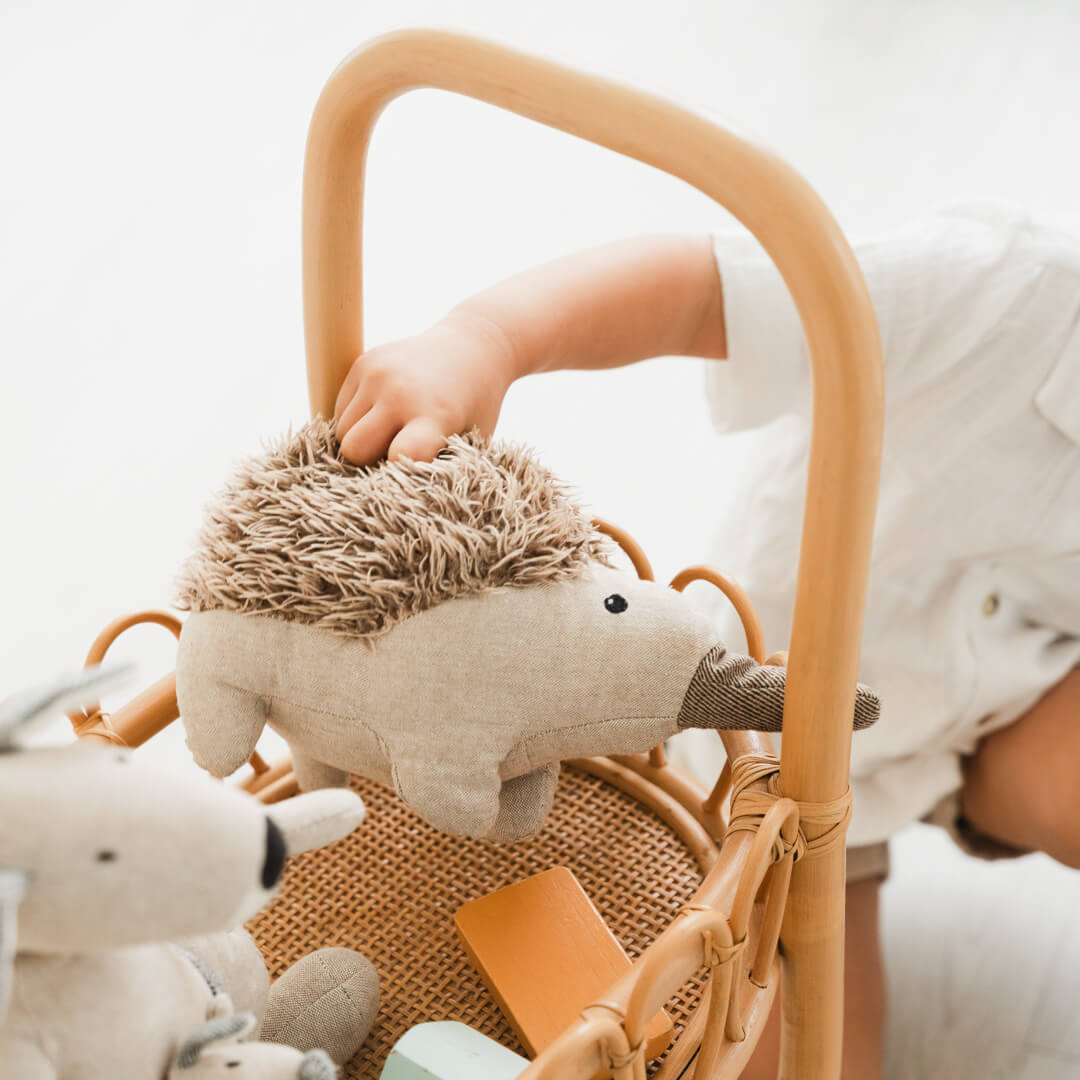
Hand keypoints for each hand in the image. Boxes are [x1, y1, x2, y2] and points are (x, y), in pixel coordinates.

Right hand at [333, 312, 516, 464]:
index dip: (396, 476)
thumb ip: (440, 469)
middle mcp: (400, 392)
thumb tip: (401, 502)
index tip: (402, 482)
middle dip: (366, 462)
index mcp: (435, 415)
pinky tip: (382, 413)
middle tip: (390, 457)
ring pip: (341, 431)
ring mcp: (377, 374)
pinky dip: (355, 420)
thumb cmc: (473, 407)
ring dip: (359, 440)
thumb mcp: (470, 441)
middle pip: (354, 448)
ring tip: (390, 432)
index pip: (401, 455)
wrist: (471, 348)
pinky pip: (340, 408)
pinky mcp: (362, 362)